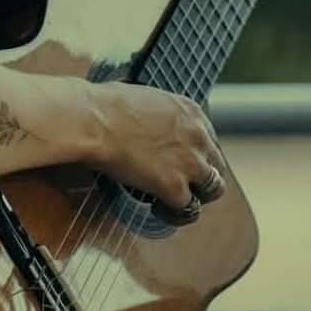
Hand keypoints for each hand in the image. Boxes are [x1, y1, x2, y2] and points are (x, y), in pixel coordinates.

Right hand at [82, 81, 225, 210]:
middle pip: (216, 165)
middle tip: (180, 183)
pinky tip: (158, 208)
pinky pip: (187, 209)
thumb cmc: (104, 105)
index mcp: (190, 111)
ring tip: (174, 201)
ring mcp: (190, 163)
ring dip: (195, 196)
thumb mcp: (144, 98)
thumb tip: (142, 120)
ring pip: (212, 189)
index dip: (195, 154)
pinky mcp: (174, 187)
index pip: (209, 139)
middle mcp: (198, 137)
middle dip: (201, 176)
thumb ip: (156, 113)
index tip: (180, 161)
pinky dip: (174, 212)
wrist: (93, 120)